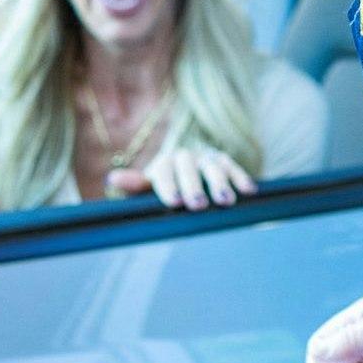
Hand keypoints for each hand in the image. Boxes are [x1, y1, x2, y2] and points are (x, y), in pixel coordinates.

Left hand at [110, 142, 254, 209]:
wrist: (186, 169)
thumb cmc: (165, 186)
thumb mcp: (148, 186)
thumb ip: (134, 185)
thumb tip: (113, 179)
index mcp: (164, 163)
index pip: (164, 172)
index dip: (169, 186)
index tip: (174, 202)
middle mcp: (185, 157)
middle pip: (189, 168)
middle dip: (194, 186)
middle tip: (197, 205)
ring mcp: (206, 159)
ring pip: (213, 167)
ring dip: (220, 183)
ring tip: (225, 201)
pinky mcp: (225, 162)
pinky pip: (234, 167)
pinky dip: (241, 178)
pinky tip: (249, 191)